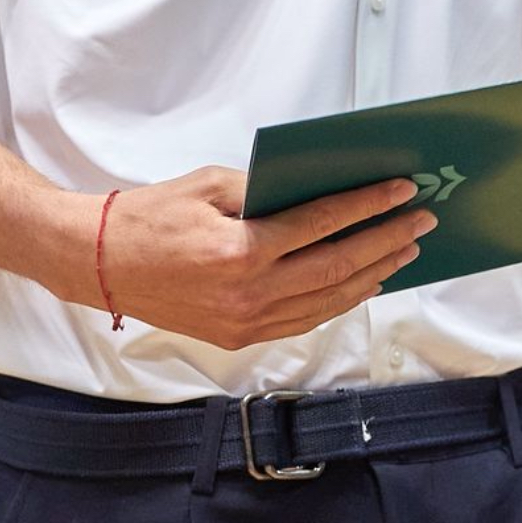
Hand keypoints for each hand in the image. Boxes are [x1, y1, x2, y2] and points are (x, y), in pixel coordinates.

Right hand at [87, 167, 436, 348]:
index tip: (401, 188)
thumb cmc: (151, 215)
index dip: (366, 206)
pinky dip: (337, 300)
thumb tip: (319, 189)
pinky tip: (361, 282)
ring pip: (327, 302)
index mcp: (241, 252)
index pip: (321, 226)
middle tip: (420, 220)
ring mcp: (245, 323)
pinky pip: (303, 320)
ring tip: (403, 250)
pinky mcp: (238, 337)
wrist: (100, 264)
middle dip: (385, 241)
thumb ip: (266, 191)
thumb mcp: (210, 185)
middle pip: (336, 269)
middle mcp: (249, 295)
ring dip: (372, 275)